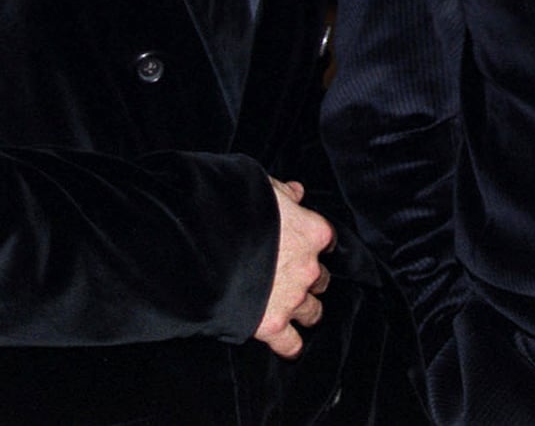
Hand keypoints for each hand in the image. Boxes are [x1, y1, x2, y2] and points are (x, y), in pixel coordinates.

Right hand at [253, 178, 334, 358]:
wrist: (208, 244)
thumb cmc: (237, 211)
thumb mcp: (264, 189)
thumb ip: (285, 193)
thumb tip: (297, 192)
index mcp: (311, 233)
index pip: (326, 241)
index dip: (313, 244)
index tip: (304, 245)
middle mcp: (308, 268)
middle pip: (321, 279)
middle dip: (309, 278)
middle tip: (292, 275)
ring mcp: (292, 298)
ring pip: (313, 311)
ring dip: (305, 309)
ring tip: (293, 307)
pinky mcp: (272, 324)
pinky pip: (291, 343)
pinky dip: (290, 345)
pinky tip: (289, 345)